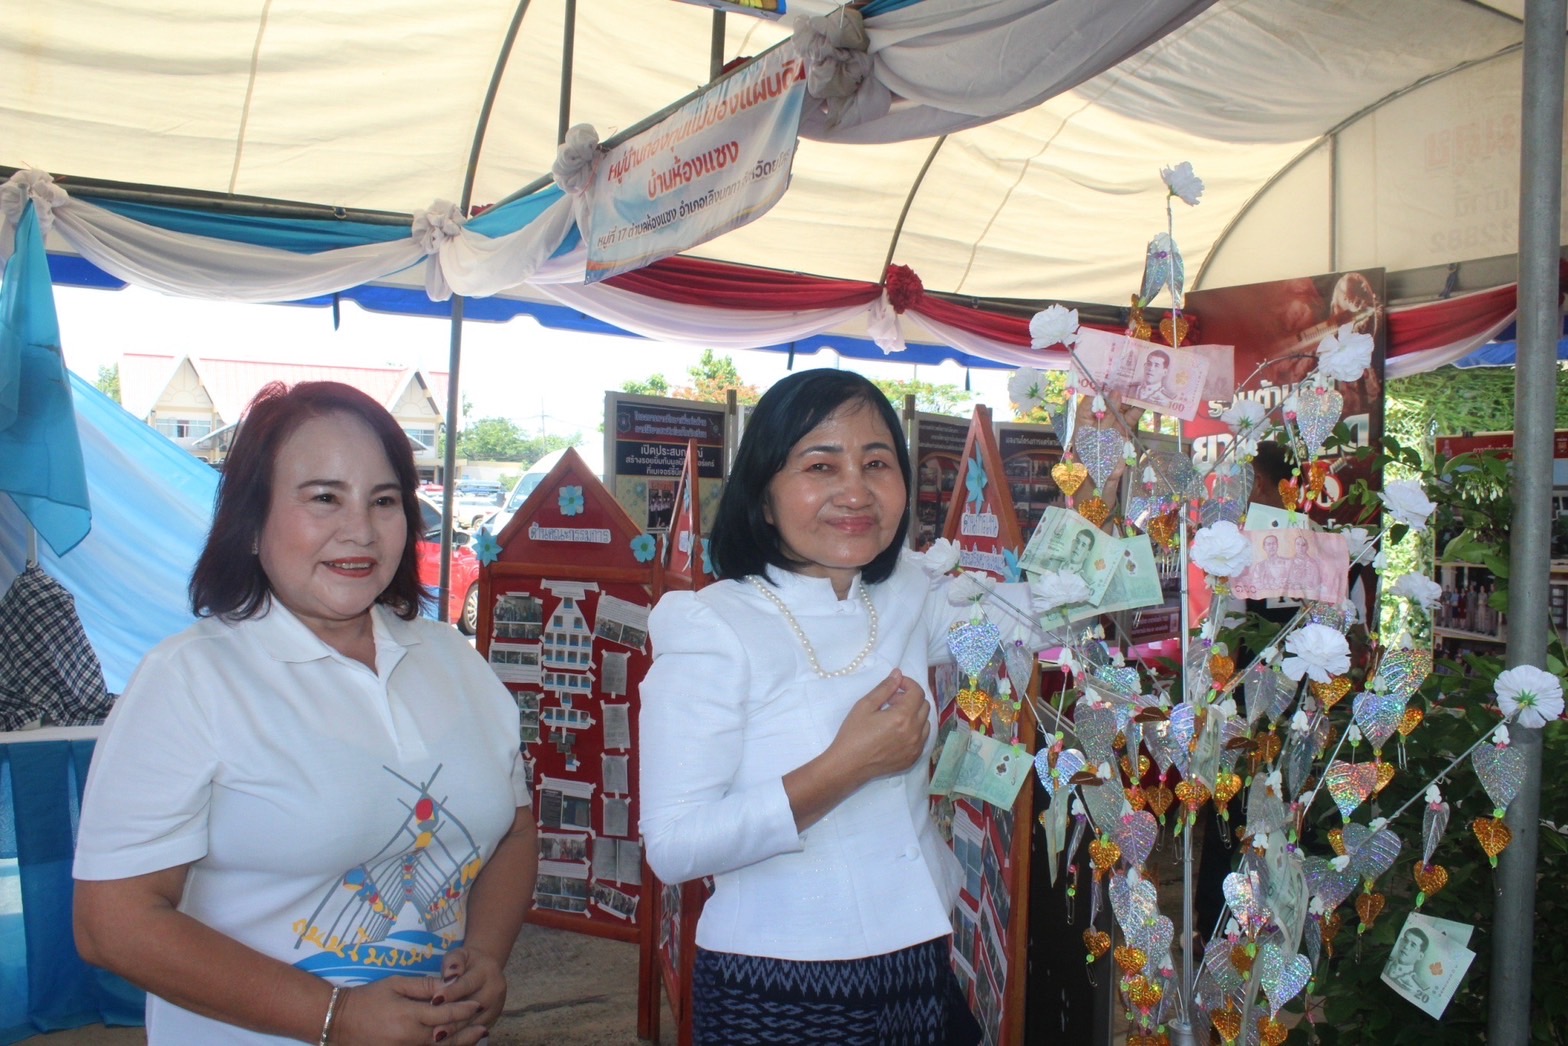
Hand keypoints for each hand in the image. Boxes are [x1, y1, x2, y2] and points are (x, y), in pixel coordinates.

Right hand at [330, 975, 486, 1045]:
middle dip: (467, 1028)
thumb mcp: (395, 984)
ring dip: (461, 1043)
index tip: (477, 1004)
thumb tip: (449, 985)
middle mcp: (410, 1037)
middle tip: (484, 1022)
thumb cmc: (369, 998)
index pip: (445, 1013)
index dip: (463, 1009)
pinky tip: (456, 1045)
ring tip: (479, 1036)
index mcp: (409, 1016)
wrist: (339, 1021)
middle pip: (447, 1035)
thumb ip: (423, 986)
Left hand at [437, 946, 507, 1033]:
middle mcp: (495, 989)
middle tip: (435, 1032)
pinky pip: (477, 1030)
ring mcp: (496, 1006)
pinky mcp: (493, 1018)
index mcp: (486, 970)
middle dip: (453, 1021)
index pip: (467, 983)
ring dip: (457, 1033)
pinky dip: (462, 1037)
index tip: (434, 1001)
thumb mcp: (460, 954)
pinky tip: (448, 1042)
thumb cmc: (466, 962)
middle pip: (473, 1007)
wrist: (487, 967)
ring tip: (438, 1040)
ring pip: (475, 1022)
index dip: (451, 993)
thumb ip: (453, 962)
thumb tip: (449, 975)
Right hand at [828, 670, 930, 782]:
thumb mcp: (865, 705)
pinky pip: (922, 738)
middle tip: (891, 701)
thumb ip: (884, 688)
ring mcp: (916, 747)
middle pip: (924, 706)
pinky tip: (898, 732)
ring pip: (926, 722)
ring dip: (914, 714)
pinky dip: (915, 730)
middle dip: (910, 698)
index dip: (908, 683)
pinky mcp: (913, 758)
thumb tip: (898, 674)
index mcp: (903, 716)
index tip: (896, 685)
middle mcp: (914, 732)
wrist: (848, 765)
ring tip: (895, 717)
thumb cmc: (853, 734)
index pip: (917, 692)